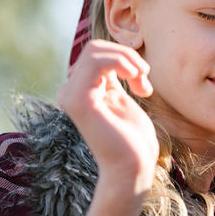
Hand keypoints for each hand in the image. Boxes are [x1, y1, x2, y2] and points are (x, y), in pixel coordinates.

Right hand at [57, 39, 158, 195]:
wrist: (133, 167)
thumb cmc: (132, 138)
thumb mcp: (121, 98)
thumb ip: (112, 77)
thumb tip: (113, 53)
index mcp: (79, 90)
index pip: (96, 53)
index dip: (124, 59)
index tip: (143, 81)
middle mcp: (69, 91)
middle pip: (95, 48)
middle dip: (126, 56)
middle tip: (145, 78)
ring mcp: (70, 95)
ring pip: (95, 51)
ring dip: (127, 59)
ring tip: (142, 79)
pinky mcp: (79, 100)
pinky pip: (96, 61)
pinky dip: (121, 61)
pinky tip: (135, 77)